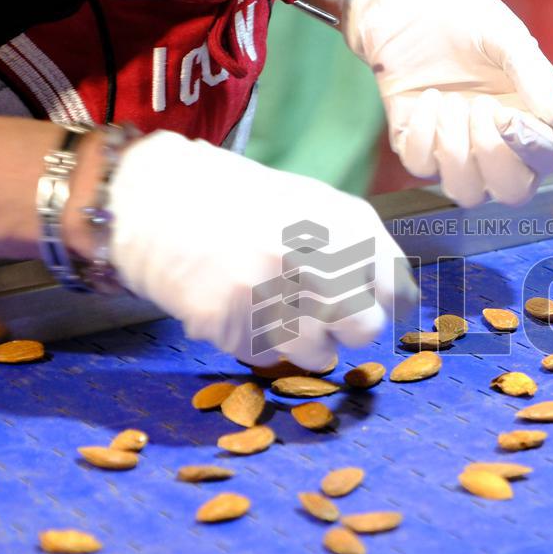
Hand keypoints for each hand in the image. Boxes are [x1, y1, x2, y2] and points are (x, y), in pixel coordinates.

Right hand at [106, 131, 417, 368]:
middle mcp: (313, 254)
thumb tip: (398, 299)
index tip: (366, 300)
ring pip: (320, 354)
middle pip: (365, 329)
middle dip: (348, 330)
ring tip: (277, 313)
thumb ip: (357, 247)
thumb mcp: (313, 204)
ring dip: (306, 345)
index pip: (395, 287)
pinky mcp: (230, 319)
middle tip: (323, 316)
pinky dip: (259, 343)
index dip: (382, 301)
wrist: (155, 197)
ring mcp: (270, 289)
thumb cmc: (240, 202)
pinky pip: (267, 356)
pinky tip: (241, 310)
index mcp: (341, 221)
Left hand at [343, 0, 552, 206]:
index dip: (533, 149)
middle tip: (481, 107)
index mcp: (533, 121)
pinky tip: (429, 98)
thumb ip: (534, 74)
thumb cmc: (467, 21)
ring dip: (456, 148)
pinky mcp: (420, 149)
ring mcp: (459, 153)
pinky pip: (422, 167)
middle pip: (512, 193)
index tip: (508, 118)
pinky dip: (424, 133)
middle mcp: (500, 147)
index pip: (549, 159)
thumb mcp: (506, 38)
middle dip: (493, 156)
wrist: (409, 6)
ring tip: (451, 100)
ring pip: (466, 192)